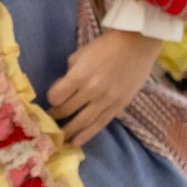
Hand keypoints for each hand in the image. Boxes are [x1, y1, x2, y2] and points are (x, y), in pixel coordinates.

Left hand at [48, 28, 166, 144]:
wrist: (137, 44)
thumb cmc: (105, 46)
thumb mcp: (80, 55)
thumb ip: (69, 73)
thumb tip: (62, 89)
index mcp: (79, 76)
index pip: (56, 97)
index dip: (51, 99)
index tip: (52, 100)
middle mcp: (91, 90)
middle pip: (67, 110)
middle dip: (56, 117)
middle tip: (49, 121)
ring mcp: (107, 100)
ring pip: (83, 122)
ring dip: (69, 131)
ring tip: (59, 139)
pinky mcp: (119, 105)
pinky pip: (101, 123)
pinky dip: (88, 134)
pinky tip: (77, 142)